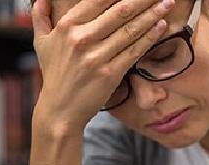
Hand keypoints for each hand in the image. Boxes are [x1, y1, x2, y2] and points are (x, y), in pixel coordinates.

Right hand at [31, 0, 173, 134]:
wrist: (60, 110)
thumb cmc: (54, 75)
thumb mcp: (42, 43)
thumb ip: (40, 17)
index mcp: (67, 26)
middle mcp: (81, 38)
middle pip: (120, 11)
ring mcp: (96, 57)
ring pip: (130, 30)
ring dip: (152, 14)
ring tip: (167, 3)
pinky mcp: (110, 74)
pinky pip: (134, 51)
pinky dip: (150, 37)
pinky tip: (162, 25)